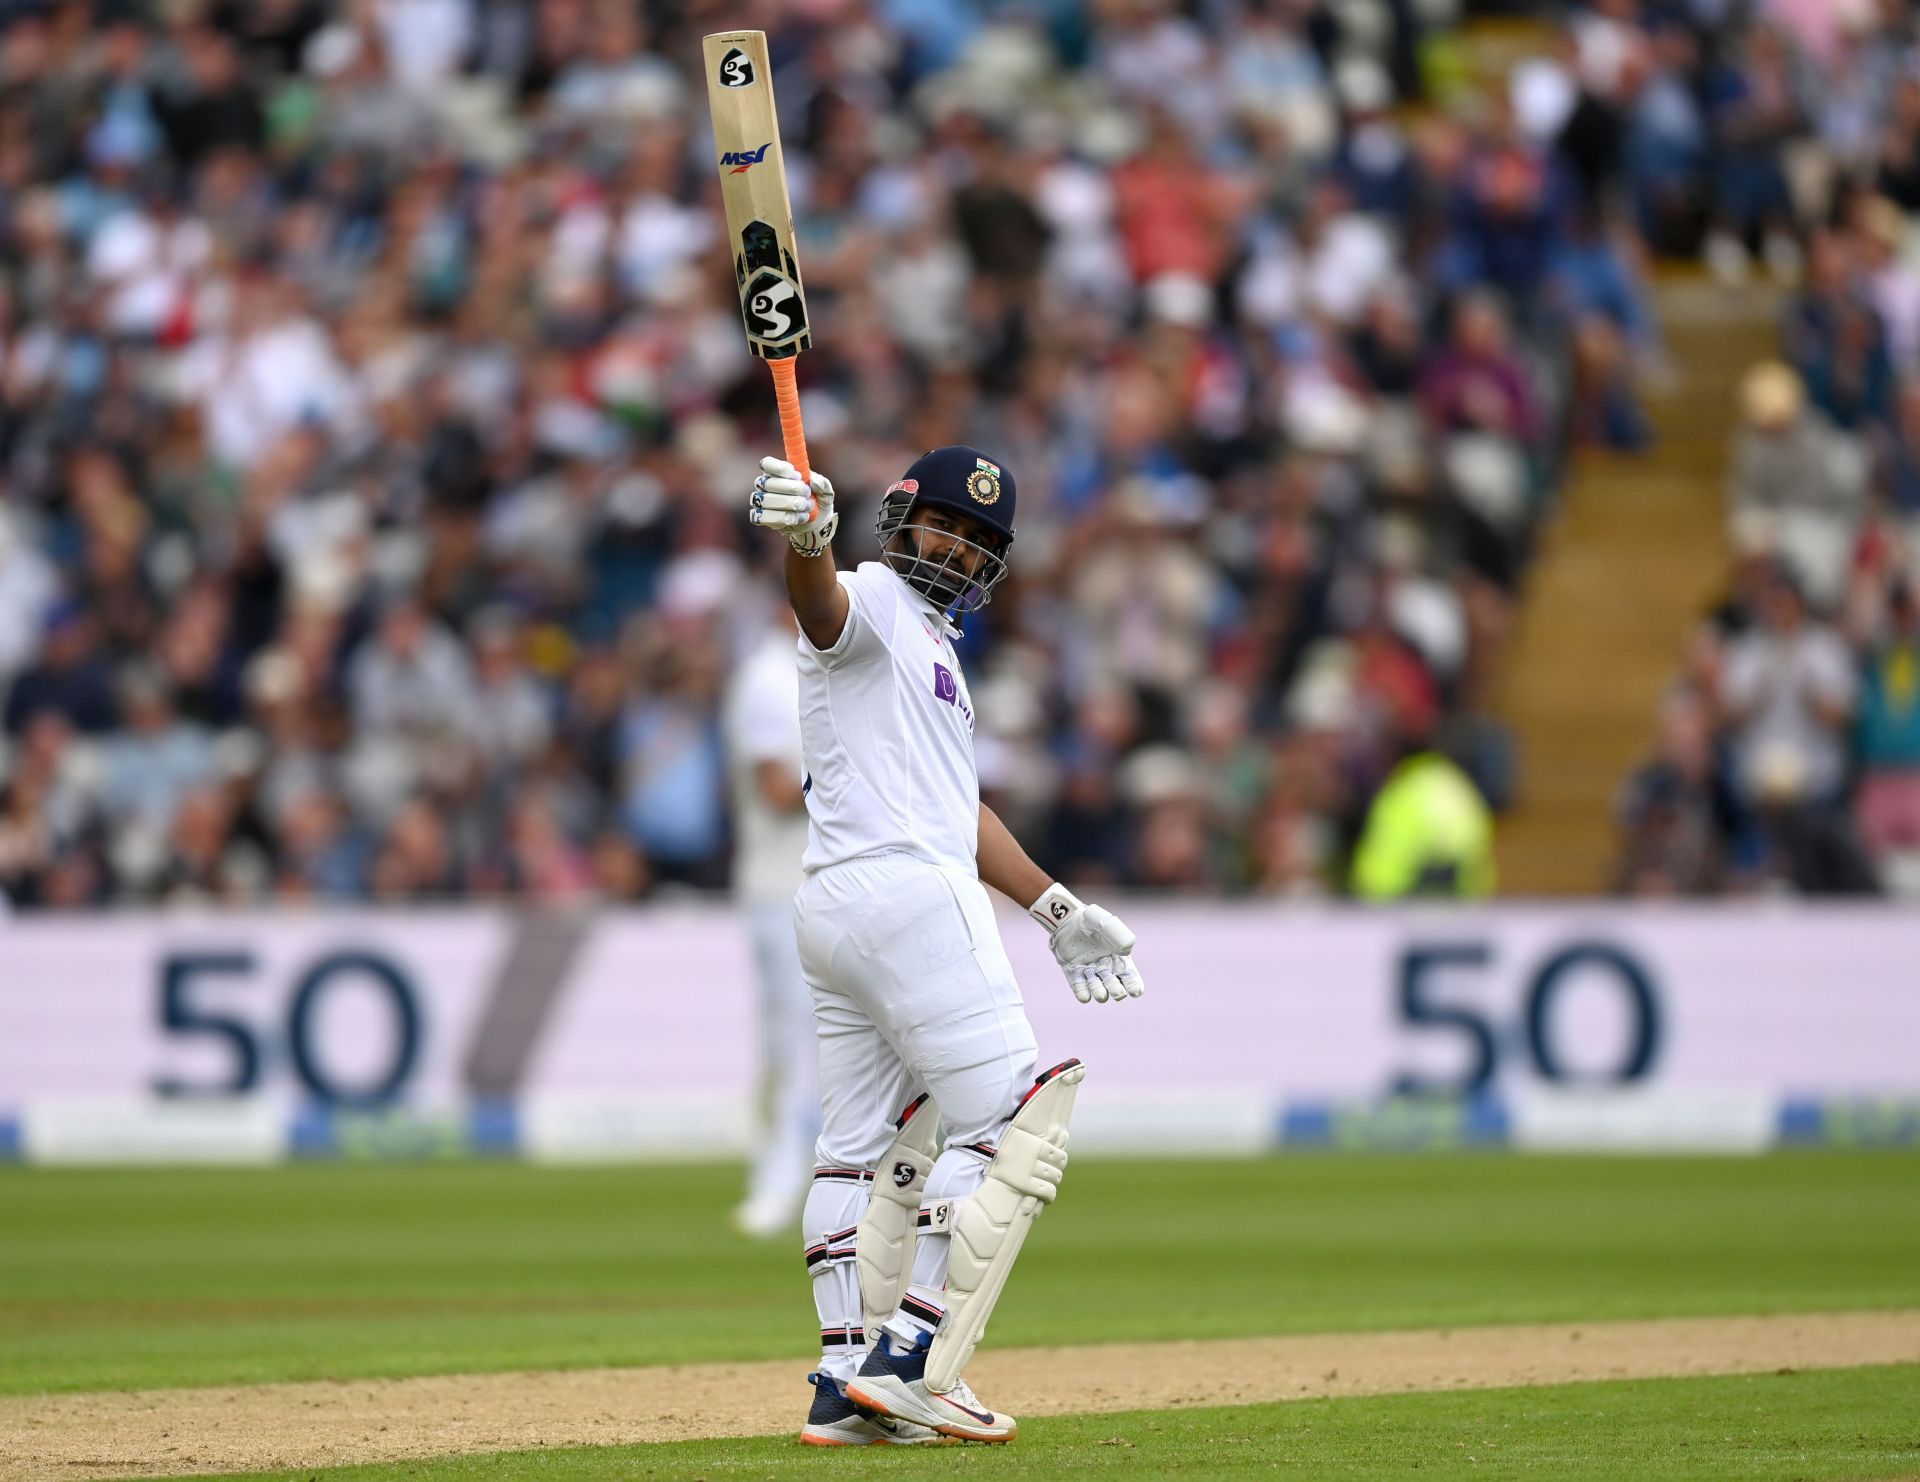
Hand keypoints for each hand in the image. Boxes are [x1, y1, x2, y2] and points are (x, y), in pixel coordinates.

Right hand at [750, 456, 837, 556]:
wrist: (816, 524)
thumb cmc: (817, 501)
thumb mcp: (825, 491)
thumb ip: (822, 483)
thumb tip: (813, 480)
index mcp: (777, 472)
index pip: (767, 464)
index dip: (778, 468)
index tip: (795, 474)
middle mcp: (765, 485)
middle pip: (767, 482)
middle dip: (790, 488)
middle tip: (807, 493)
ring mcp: (761, 502)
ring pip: (766, 499)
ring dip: (788, 503)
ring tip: (806, 506)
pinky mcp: (761, 518)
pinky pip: (764, 517)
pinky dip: (784, 517)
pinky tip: (799, 517)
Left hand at [1029, 884, 1144, 1004]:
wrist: (1069, 918)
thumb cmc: (1092, 920)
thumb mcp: (1109, 925)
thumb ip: (1120, 936)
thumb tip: (1126, 952)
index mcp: (1118, 957)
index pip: (1129, 976)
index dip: (1134, 986)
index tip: (1134, 991)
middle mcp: (1105, 966)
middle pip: (1114, 985)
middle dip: (1116, 990)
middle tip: (1116, 991)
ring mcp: (1089, 970)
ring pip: (1097, 989)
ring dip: (1099, 993)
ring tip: (1101, 994)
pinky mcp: (1073, 971)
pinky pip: (1078, 987)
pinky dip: (1081, 993)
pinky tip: (1084, 996)